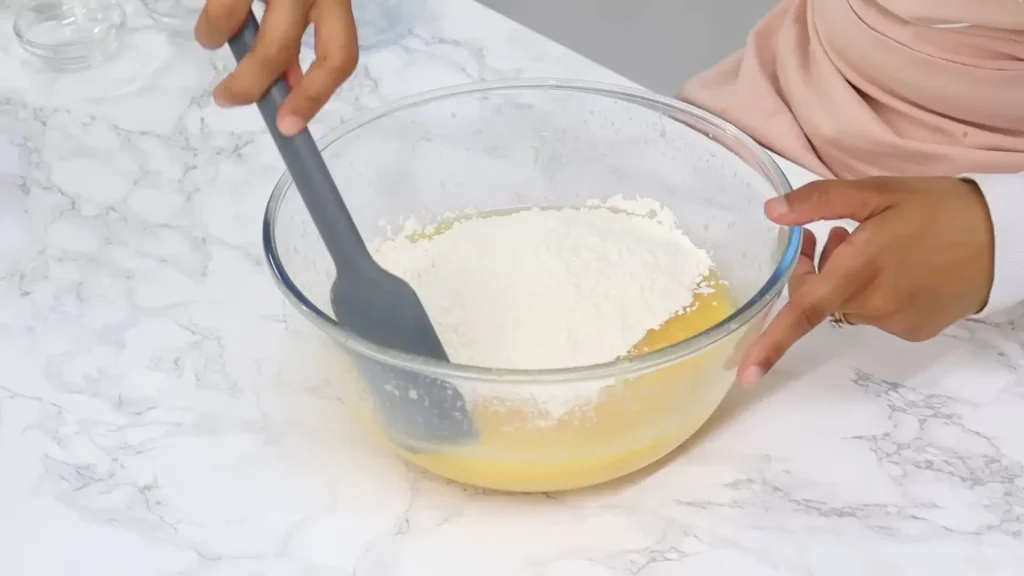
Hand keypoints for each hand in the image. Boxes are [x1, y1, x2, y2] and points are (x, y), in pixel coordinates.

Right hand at [195, 0, 358, 135]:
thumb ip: (301, 32)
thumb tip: (289, 82)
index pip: (340, 55)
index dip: (316, 95)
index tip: (289, 125)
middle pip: (281, 46)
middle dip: (252, 82)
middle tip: (229, 99)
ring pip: (234, 21)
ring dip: (216, 39)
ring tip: (210, 40)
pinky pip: (219, 5)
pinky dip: (208, 20)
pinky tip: (209, 21)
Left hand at [738, 176, 994, 385]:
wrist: (1006, 237)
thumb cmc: (937, 208)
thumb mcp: (877, 193)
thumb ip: (820, 200)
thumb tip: (772, 213)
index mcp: (859, 271)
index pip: (804, 311)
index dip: (771, 344)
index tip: (744, 375)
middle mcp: (874, 304)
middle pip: (821, 301)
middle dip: (814, 272)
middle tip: (828, 234)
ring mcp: (896, 322)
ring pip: (849, 306)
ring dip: (846, 280)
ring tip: (871, 244)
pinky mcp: (915, 331)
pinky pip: (877, 315)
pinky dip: (875, 294)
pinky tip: (899, 268)